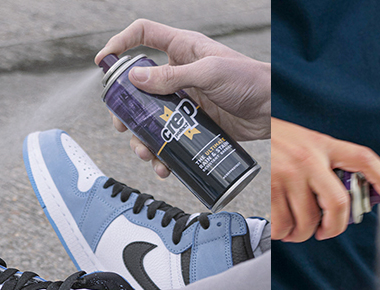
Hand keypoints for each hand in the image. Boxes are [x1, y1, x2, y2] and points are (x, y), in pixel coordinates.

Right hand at [95, 19, 270, 178]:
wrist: (277, 109)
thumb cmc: (251, 80)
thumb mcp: (210, 73)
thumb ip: (173, 76)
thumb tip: (136, 78)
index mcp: (183, 49)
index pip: (143, 35)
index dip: (120, 44)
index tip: (103, 62)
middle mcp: (180, 73)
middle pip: (139, 86)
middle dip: (126, 108)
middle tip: (122, 125)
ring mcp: (187, 100)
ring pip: (152, 117)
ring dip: (143, 137)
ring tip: (145, 153)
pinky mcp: (196, 124)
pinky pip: (171, 137)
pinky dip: (164, 152)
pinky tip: (164, 165)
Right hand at [271, 118, 379, 241]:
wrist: (242, 130)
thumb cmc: (275, 140)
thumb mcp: (306, 142)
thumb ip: (326, 163)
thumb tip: (344, 197)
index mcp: (323, 145)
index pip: (362, 159)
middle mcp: (309, 160)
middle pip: (338, 204)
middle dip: (335, 227)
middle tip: (326, 231)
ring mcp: (289, 175)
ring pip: (308, 221)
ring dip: (303, 233)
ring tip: (297, 228)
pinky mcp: (269, 189)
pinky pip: (283, 225)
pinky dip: (283, 233)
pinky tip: (282, 226)